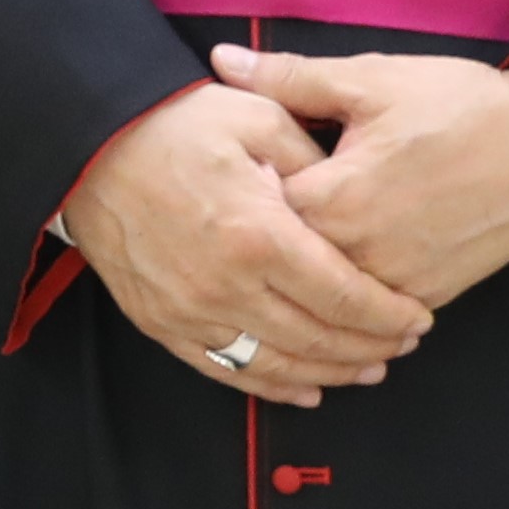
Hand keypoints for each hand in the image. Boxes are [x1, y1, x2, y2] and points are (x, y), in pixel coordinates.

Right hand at [59, 80, 434, 404]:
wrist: (90, 146)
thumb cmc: (176, 125)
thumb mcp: (258, 120)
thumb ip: (314, 165)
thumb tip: (352, 204)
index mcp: (260, 235)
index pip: (343, 296)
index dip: (388, 315)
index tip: (418, 318)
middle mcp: (226, 286)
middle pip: (317, 338)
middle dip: (370, 347)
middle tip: (404, 345)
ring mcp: (191, 313)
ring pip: (277, 365)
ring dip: (329, 372)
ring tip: (366, 368)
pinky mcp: (162, 325)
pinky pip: (226, 370)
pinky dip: (272, 386)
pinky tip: (305, 388)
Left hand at [218, 43, 508, 313]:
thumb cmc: (459, 106)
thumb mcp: (371, 79)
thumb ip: (289, 78)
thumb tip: (222, 60)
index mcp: (331, 197)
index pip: (255, 207)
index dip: (242, 189)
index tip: (236, 175)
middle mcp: (354, 253)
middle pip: (283, 258)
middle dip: (269, 236)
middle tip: (259, 214)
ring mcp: (391, 284)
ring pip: (324, 291)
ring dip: (307, 271)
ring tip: (303, 239)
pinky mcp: (424, 299)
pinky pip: (368, 308)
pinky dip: (351, 293)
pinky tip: (348, 264)